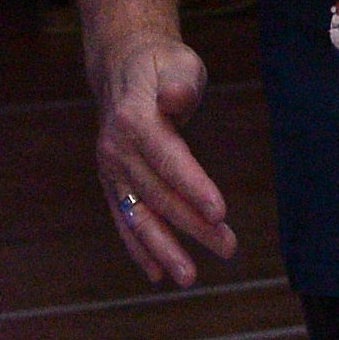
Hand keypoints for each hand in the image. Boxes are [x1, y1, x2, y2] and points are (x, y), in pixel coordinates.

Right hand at [93, 32, 236, 286]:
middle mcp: (117, 149)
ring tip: (189, 277)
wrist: (125, 69)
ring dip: (163, 248)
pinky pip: (124, 219)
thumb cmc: (163, 67)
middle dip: (192, 225)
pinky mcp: (112, 184)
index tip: (220, 212)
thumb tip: (174, 98)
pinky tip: (158, 273)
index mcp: (134, 119)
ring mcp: (111, 170)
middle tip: (228, 246)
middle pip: (158, 193)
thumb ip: (179, 84)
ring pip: (138, 215)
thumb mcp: (178, 63)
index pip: (167, 159)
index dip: (193, 186)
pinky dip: (139, 247)